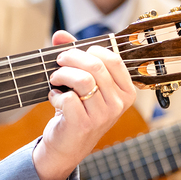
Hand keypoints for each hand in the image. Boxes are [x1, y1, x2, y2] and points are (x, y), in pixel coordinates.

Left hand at [31, 30, 135, 179]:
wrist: (67, 145)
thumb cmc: (77, 109)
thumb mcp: (81, 82)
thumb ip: (73, 56)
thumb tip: (60, 34)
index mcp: (126, 91)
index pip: (112, 59)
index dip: (88, 51)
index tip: (72, 53)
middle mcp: (119, 104)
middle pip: (95, 66)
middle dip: (70, 58)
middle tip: (58, 62)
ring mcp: (103, 115)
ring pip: (82, 79)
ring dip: (61, 75)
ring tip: (55, 80)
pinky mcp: (84, 124)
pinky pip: (68, 97)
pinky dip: (56, 94)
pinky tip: (56, 99)